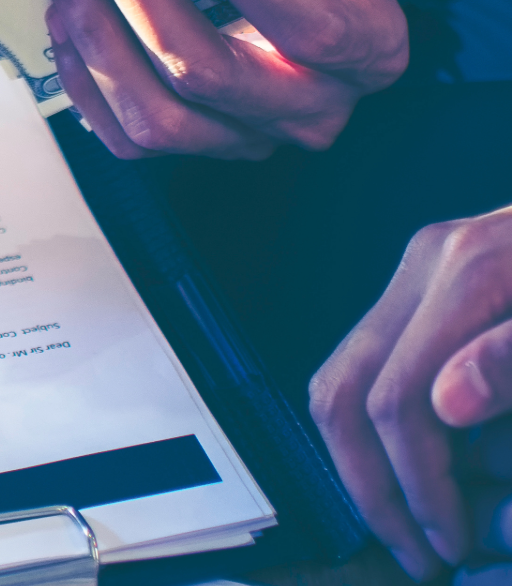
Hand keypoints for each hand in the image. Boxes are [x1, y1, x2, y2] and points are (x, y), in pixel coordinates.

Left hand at [40, 0, 406, 159]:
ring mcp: (251, 140)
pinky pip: (124, 136)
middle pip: (207, 72)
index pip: (308, 28)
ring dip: (95, 30)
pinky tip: (62, 15)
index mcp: (368, 48)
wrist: (314, 14)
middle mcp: (313, 109)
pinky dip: (83, 74)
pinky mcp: (195, 152)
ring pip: (156, 116)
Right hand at [310, 205, 511, 578]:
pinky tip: (431, 469)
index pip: (396, 401)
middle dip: (373, 485)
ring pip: (342, 381)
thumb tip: (446, 404)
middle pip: (344, 390)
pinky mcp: (429, 282)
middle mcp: (427, 262)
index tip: (452, 540)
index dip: (417, 485)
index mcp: (469, 270)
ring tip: (417, 520)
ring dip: (368, 463)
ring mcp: (421, 269)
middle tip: (419, 549)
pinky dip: (385, 430)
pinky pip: (372, 367)